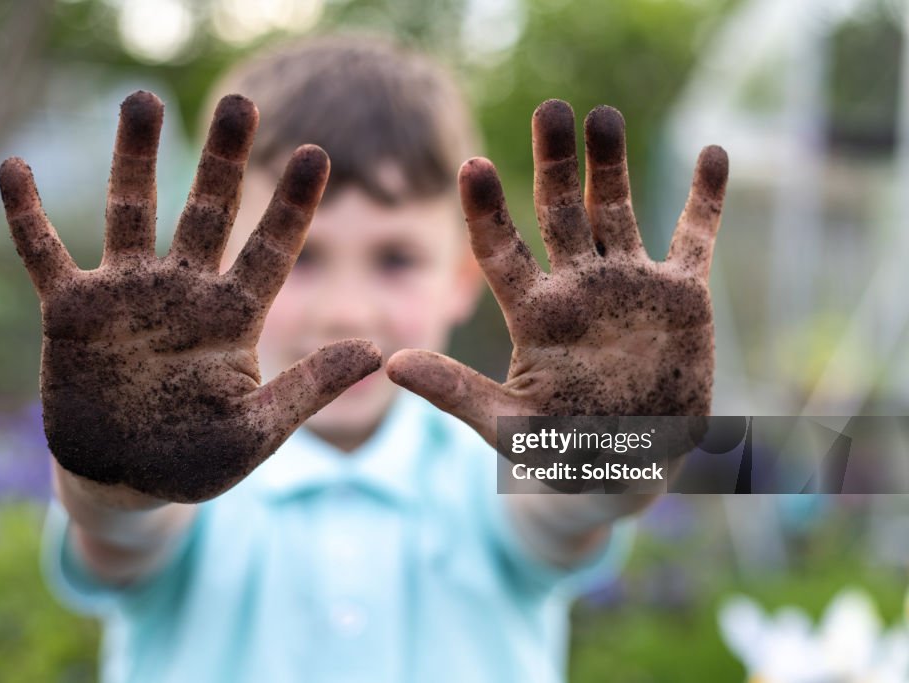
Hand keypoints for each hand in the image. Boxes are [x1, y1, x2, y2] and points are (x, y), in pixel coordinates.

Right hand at [0, 91, 380, 503]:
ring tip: (143, 100)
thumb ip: (308, 388)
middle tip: (241, 103)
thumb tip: (376, 351)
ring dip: (135, 158)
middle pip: (207, 212)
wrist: (125, 481)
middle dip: (223, 160)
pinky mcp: (72, 312)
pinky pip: (44, 254)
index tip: (317, 154)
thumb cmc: (196, 460)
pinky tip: (15, 168)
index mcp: (233, 318)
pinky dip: (28, 215)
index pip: (271, 250)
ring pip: (132, 212)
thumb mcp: (257, 430)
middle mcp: (184, 293)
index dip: (293, 205)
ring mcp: (126, 296)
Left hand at [387, 100, 726, 445]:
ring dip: (612, 165)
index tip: (472, 166)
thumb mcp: (507, 426)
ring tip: (602, 116)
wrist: (626, 467)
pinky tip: (712, 154)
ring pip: (618, 211)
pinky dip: (706, 200)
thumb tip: (392, 363)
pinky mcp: (681, 298)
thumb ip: (456, 393)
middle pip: (560, 211)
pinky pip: (695, 238)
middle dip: (555, 162)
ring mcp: (629, 286)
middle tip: (550, 110)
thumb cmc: (559, 452)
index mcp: (534, 312)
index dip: (487, 209)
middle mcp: (577, 287)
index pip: (501, 249)